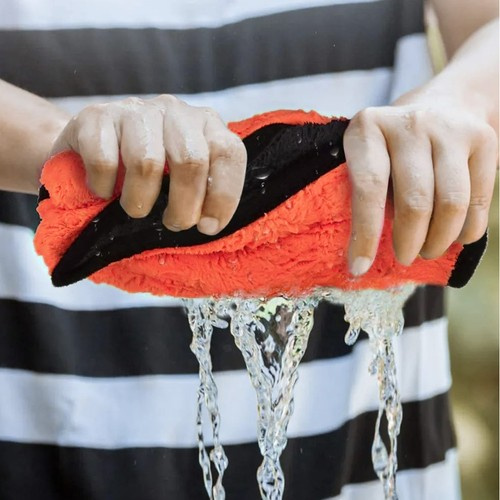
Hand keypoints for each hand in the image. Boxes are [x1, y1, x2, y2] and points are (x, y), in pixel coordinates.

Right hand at [51, 95, 246, 234]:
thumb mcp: (184, 177)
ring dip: (141, 200)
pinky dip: (104, 186)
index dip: (223, 196)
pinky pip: (104, 160)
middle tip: (173, 224)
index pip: (228, 153)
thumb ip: (203, 191)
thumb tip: (209, 225)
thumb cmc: (150, 170)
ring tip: (137, 210)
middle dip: (184, 206)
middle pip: (191, 161)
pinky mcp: (96, 115)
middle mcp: (175, 111)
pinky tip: (105, 191)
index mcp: (206, 124)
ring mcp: (135, 110)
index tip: (208, 227)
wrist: (92, 144)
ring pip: (147, 162)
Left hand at [343, 89, 497, 275]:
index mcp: (368, 128)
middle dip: (408, 243)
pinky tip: (453, 237)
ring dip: (438, 241)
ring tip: (427, 250)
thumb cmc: (393, 145)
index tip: (359, 268)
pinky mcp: (483, 139)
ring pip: (451, 204)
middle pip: (415, 202)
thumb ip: (360, 191)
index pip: (368, 188)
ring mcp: (450, 129)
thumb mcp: (368, 156)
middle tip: (403, 257)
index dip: (366, 234)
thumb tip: (360, 255)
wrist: (446, 101)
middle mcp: (410, 124)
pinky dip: (465, 231)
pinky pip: (479, 201)